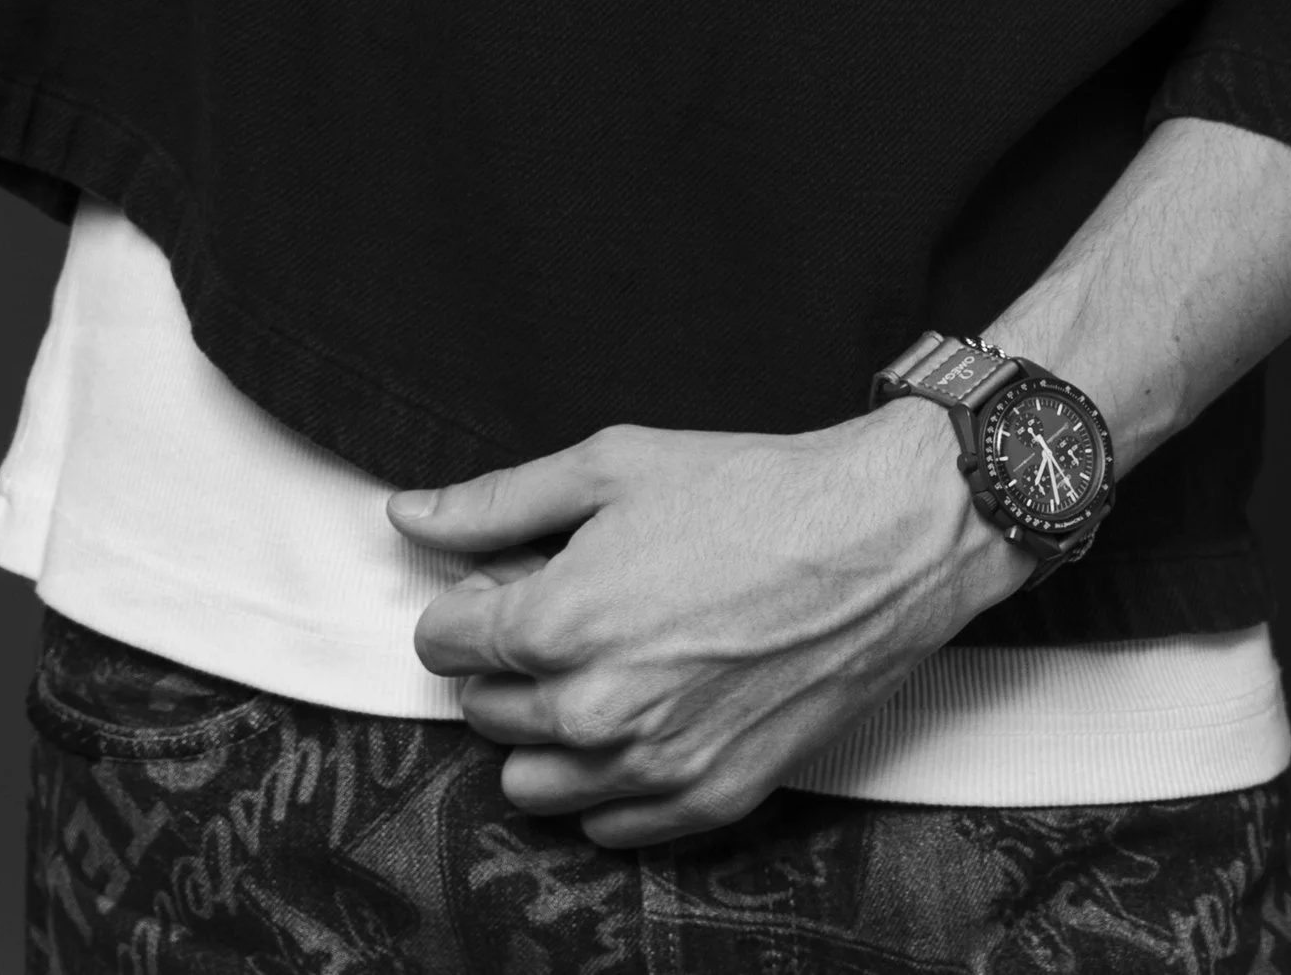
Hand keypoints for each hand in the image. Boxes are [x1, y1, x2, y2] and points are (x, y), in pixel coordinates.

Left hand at [392, 404, 1027, 846]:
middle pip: (484, 710)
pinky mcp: (709, 800)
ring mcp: (653, 768)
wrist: (879, 540)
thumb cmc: (753, 491)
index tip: (508, 577)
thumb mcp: (612, 465)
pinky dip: (606, 779)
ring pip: (531, 782)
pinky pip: (607, 824)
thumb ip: (498, 501)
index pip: (443, 643)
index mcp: (558, 624)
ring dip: (544, 729)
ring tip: (601, 663)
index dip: (468, 600)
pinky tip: (644, 709)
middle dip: (506, 658)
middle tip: (567, 605)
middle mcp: (594, 713)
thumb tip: (410, 516)